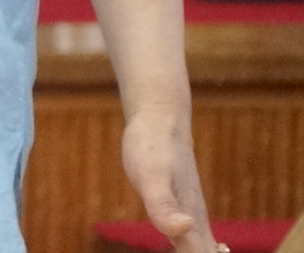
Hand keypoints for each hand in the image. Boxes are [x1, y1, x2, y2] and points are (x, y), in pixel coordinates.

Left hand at [121, 106, 215, 252]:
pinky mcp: (184, 204)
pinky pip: (197, 235)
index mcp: (190, 221)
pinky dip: (204, 248)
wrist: (160, 121)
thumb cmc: (152, 149)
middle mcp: (196, 221)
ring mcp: (192, 212)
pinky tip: (212, 247)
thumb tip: (183, 230)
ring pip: (205, 248)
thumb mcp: (150, 176)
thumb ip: (163, 206)